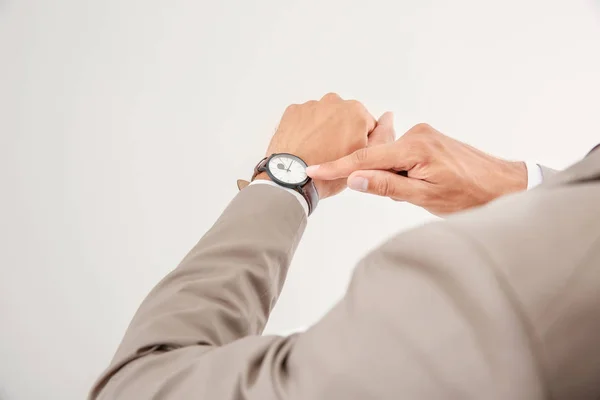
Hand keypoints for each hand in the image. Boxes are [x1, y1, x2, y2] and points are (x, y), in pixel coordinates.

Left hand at [263, 93, 378, 198]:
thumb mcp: (363, 161)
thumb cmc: (327, 175)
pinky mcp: (293, 111)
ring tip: (317, 152)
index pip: (367, 125)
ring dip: (323, 130)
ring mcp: (311, 105)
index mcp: (356, 112)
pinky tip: (304, 146)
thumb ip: (381, 138)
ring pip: (324, 117)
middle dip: (342, 132)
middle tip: (333, 155)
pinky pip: (304, 119)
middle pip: (345, 118)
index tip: (350, 154)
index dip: (361, 142)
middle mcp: (334, 102)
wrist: (291, 179)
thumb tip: (389, 118)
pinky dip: (305, 129)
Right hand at [306, 123, 526, 214]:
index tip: (311, 171)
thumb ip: (387, 186)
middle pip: (378, 159)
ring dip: (396, 180)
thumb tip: (353, 179)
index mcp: (415, 147)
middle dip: (380, 181)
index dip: (336, 167)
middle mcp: (417, 134)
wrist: (503, 186)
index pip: (365, 160)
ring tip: (423, 193)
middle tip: (406, 197)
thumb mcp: (424, 197)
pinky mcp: (428, 139)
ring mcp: (424, 134)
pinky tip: (423, 185)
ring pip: (391, 160)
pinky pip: (402, 157)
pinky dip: (404, 173)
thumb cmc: (469, 196)